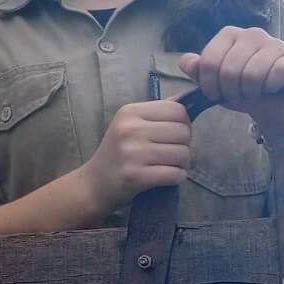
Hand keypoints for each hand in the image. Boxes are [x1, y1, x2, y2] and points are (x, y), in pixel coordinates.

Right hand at [79, 99, 192, 214]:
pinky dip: (178, 177)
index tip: (173, 135)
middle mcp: (130, 129)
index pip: (178, 110)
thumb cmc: (118, 152)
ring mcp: (132, 153)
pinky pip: (175, 174)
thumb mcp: (130, 124)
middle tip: (172, 153)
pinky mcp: (135, 176)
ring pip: (183, 154)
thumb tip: (189, 99)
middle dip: (184, 145)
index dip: (184, 123)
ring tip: (169, 166)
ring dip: (182, 163)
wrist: (95, 183)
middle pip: (183, 132)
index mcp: (130, 112)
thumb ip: (157, 113)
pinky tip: (167, 177)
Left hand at [179, 26, 283, 133]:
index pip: (208, 61)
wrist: (273, 104)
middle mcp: (252, 33)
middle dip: (231, 91)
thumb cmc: (241, 89)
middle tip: (238, 95)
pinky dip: (270, 88)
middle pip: (229, 69)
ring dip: (250, 93)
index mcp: (229, 34)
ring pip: (252, 73)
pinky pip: (277, 73)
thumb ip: (198, 71)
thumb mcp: (214, 83)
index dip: (209, 85)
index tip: (215, 94)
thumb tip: (187, 61)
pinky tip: (272, 89)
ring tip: (253, 94)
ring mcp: (274, 43)